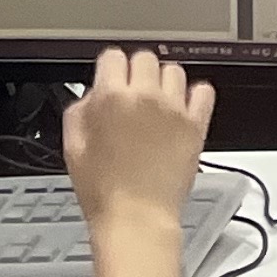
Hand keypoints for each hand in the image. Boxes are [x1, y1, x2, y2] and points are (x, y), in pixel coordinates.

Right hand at [64, 45, 214, 232]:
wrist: (136, 219)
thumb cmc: (104, 192)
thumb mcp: (72, 148)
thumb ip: (79, 111)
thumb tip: (92, 94)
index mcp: (111, 98)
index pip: (113, 57)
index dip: (110, 69)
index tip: (112, 78)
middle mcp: (145, 97)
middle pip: (145, 58)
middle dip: (136, 73)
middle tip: (133, 95)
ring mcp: (173, 108)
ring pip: (174, 71)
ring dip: (164, 83)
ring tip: (157, 105)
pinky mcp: (196, 124)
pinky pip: (203, 91)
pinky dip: (195, 96)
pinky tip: (182, 109)